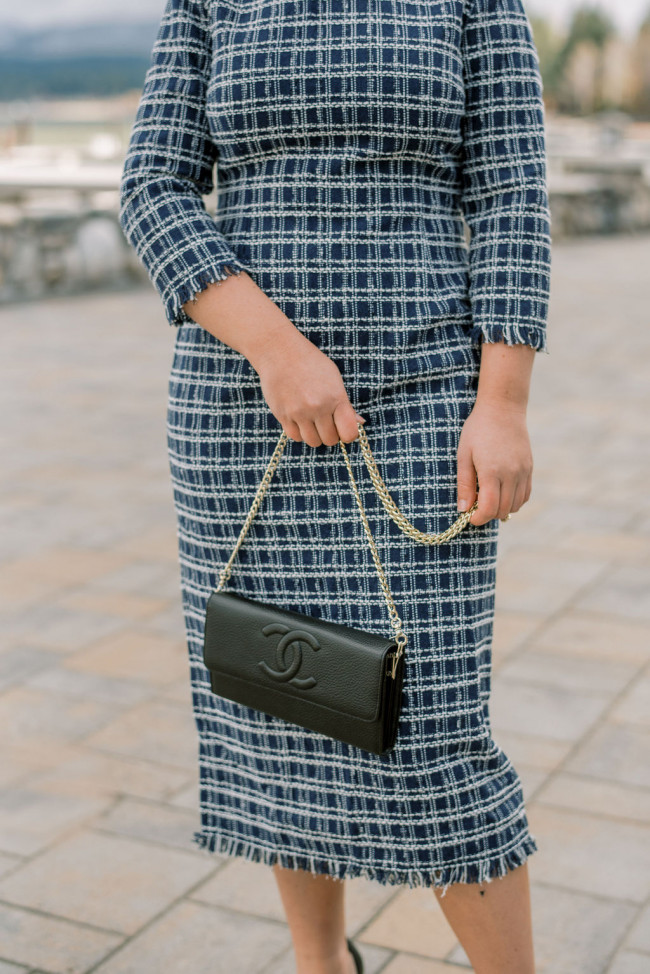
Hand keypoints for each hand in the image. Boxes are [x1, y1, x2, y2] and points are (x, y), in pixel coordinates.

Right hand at [254, 332, 364, 446]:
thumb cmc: (311, 363)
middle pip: (330, 440)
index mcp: (336, 397)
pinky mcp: (283, 415)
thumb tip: (360, 423)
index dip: (348, 434)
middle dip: (331, 434)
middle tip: (327, 423)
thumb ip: (345, 404)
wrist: (280, 352)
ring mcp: (299, 413)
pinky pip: (295, 436)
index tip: (344, 428)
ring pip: (313, 442)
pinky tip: (300, 420)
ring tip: (313, 421)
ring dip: (315, 435)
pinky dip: (300, 432)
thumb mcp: (334, 378)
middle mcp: (318, 407)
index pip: (349, 433)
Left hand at [456, 398, 532, 524]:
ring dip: (501, 508)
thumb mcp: (464, 456)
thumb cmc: (478, 430)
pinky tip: (501, 494)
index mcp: (492, 471)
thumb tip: (463, 510)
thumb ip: (465, 484)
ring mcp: (523, 472)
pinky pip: (525, 495)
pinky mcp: (529, 468)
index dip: (478, 519)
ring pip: (516, 505)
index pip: (489, 509)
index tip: (469, 517)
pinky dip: (514, 501)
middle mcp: (511, 474)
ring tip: (488, 498)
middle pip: (503, 510)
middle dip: (488, 514)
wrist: (503, 409)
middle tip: (475, 505)